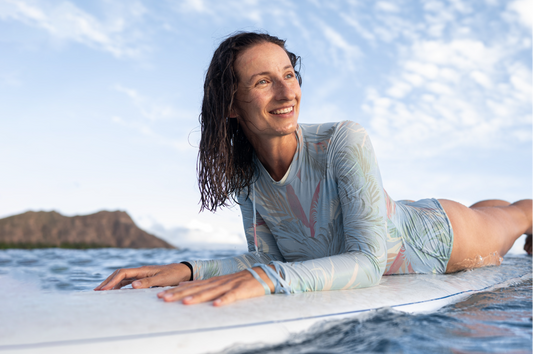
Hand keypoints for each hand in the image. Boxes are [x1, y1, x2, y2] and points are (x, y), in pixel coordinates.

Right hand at [94, 263, 190, 290]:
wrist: (182, 271)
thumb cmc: (174, 275)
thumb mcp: (162, 279)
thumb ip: (148, 282)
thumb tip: (133, 285)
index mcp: (142, 270)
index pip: (122, 273)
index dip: (112, 281)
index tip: (103, 290)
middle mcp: (140, 271)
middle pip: (119, 274)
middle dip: (107, 282)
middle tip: (96, 291)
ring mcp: (141, 274)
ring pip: (122, 278)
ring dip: (112, 284)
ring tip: (101, 292)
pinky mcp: (143, 278)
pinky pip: (128, 281)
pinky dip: (120, 286)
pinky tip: (115, 292)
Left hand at [157, 266, 274, 305]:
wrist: (261, 275)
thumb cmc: (238, 281)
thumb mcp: (217, 281)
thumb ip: (200, 285)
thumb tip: (180, 286)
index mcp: (211, 282)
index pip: (190, 287)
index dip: (174, 291)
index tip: (160, 295)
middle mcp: (217, 283)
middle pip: (195, 289)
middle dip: (179, 294)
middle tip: (163, 299)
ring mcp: (228, 286)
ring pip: (210, 292)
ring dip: (197, 297)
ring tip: (185, 303)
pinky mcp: (240, 291)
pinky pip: (231, 297)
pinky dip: (224, 300)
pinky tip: (217, 305)